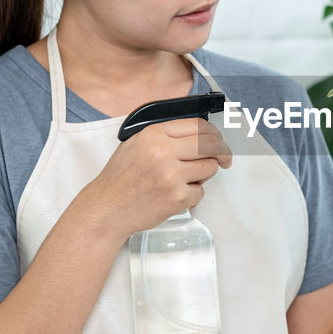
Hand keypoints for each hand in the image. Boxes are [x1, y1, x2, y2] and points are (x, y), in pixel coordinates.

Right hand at [83, 117, 232, 242]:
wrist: (107, 207)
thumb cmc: (121, 177)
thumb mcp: (137, 143)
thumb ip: (165, 135)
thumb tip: (198, 133)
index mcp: (154, 134)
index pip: (198, 125)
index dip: (214, 133)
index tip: (218, 141)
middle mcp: (163, 152)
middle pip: (211, 144)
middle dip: (223, 151)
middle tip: (225, 158)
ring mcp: (171, 175)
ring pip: (210, 168)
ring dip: (204, 174)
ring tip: (185, 179)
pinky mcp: (177, 197)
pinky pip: (200, 192)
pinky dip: (192, 194)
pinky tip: (174, 194)